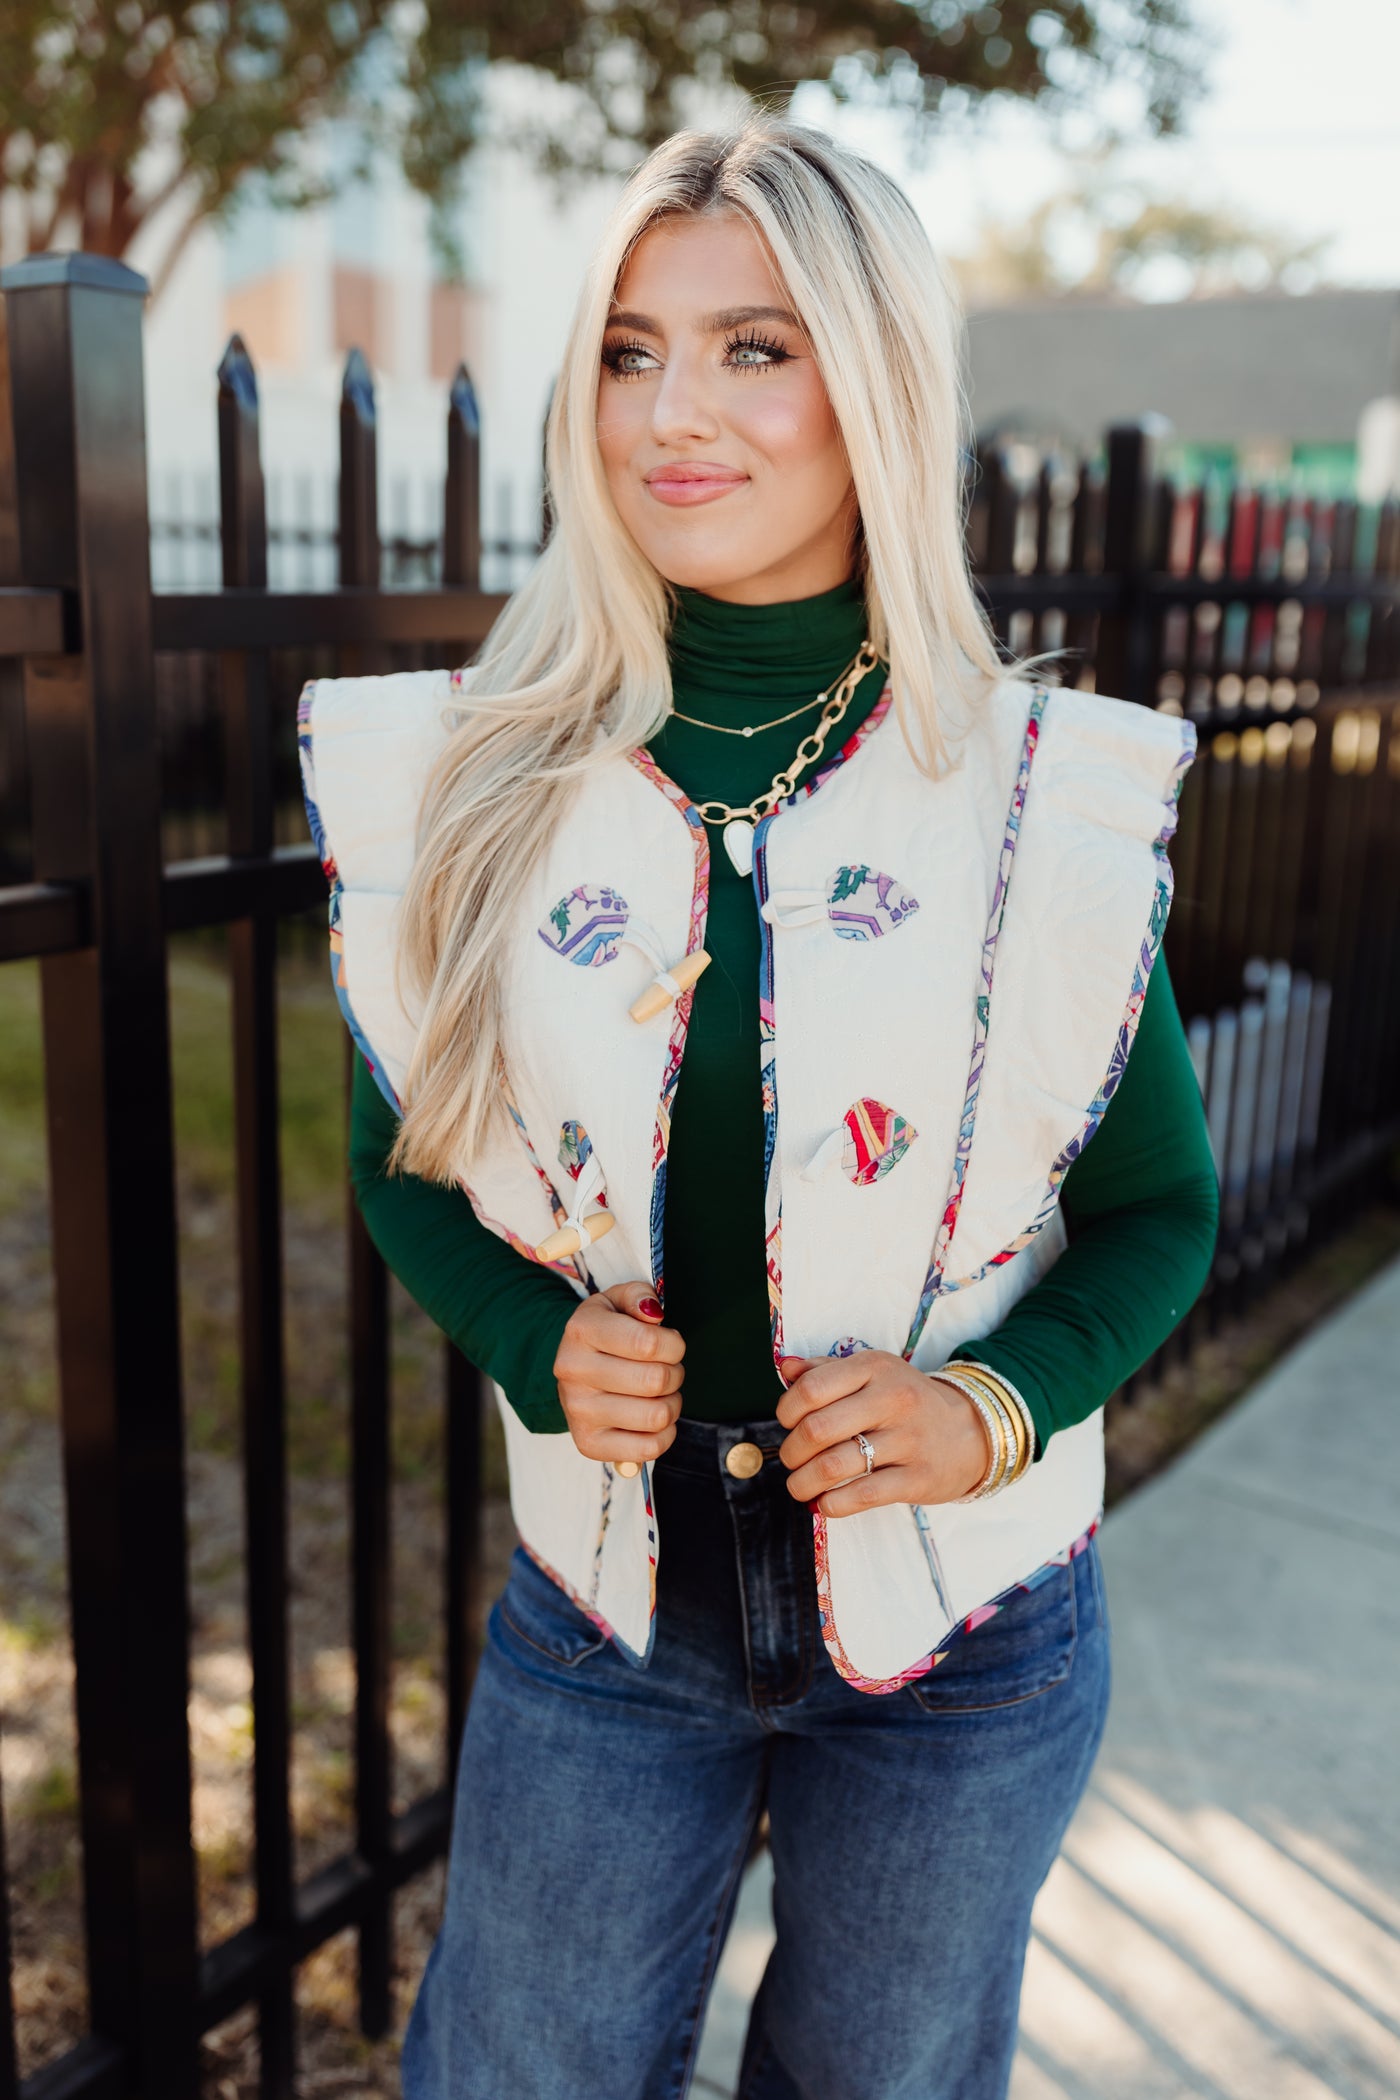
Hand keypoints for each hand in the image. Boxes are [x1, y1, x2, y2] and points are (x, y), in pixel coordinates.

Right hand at [554, 1281, 684, 1466]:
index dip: (674, 1345)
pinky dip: (664, 1434)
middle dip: (675, 1373)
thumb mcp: (617, 1300)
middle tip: (666, 1369)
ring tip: (660, 1393)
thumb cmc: (605, 1331)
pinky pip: (649, 1448)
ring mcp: (578, 1410)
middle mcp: (573, 1371)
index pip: (647, 1343)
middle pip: (656, 1380)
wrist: (573, 1367)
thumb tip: (653, 1314)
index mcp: (582, 1330)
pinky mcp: (588, 1443)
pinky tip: (653, 1419)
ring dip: (672, 1403)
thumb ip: (639, 1295)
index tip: (670, 1345)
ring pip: (657, 1415)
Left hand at [776, 1350, 989, 1516]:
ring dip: (804, 1482)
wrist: (971, 1432)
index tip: (787, 1423)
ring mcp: (908, 1440)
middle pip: (817, 1429)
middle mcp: (893, 1400)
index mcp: (876, 1368)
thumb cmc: (907, 1402)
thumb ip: (826, 1369)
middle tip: (792, 1459)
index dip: (786, 1410)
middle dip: (792, 1451)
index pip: (811, 1388)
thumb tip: (786, 1368)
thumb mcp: (874, 1373)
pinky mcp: (918, 1478)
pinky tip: (825, 1503)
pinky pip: (862, 1495)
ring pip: (834, 1465)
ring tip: (800, 1486)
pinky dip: (832, 1504)